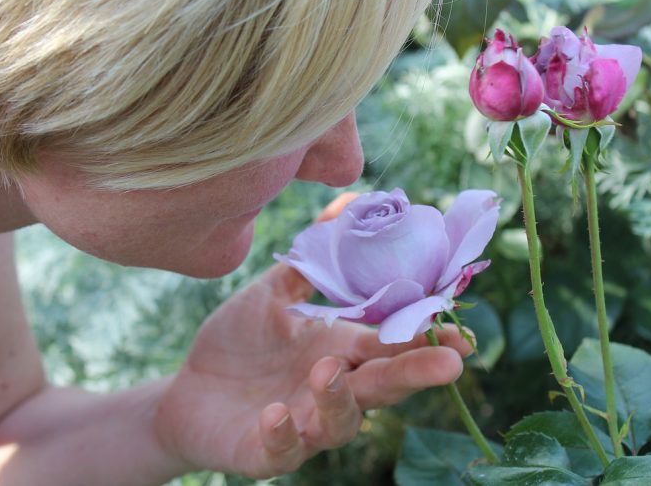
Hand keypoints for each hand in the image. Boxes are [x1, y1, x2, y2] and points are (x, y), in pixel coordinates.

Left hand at [154, 194, 472, 478]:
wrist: (188, 389)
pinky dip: (283, 435)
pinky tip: (274, 414)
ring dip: (339, 399)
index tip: (461, 332)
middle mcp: (333, 388)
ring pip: (340, 421)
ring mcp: (304, 423)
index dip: (426, 339)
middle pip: (383, 384)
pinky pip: (283, 450)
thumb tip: (348, 201)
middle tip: (449, 364)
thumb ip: (312, 257)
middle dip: (415, 373)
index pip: (391, 344)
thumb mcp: (274, 292)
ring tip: (328, 370)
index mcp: (340, 350)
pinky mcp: (267, 450)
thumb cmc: (240, 341)